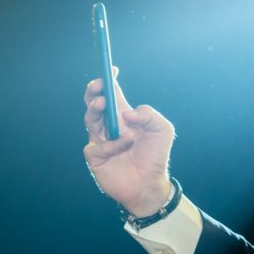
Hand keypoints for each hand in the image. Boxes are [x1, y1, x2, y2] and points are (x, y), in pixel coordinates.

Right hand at [83, 67, 174, 216]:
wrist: (150, 184)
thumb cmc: (156, 155)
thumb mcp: (162, 130)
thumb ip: (149, 116)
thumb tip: (126, 113)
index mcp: (124, 115)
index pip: (112, 93)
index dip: (109, 80)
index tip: (111, 70)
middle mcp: (109, 125)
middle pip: (94, 102)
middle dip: (93, 91)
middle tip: (98, 85)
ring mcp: (100, 140)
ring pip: (90, 119)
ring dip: (96, 109)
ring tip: (102, 104)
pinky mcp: (96, 156)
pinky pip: (98, 145)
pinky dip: (112, 142)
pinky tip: (125, 143)